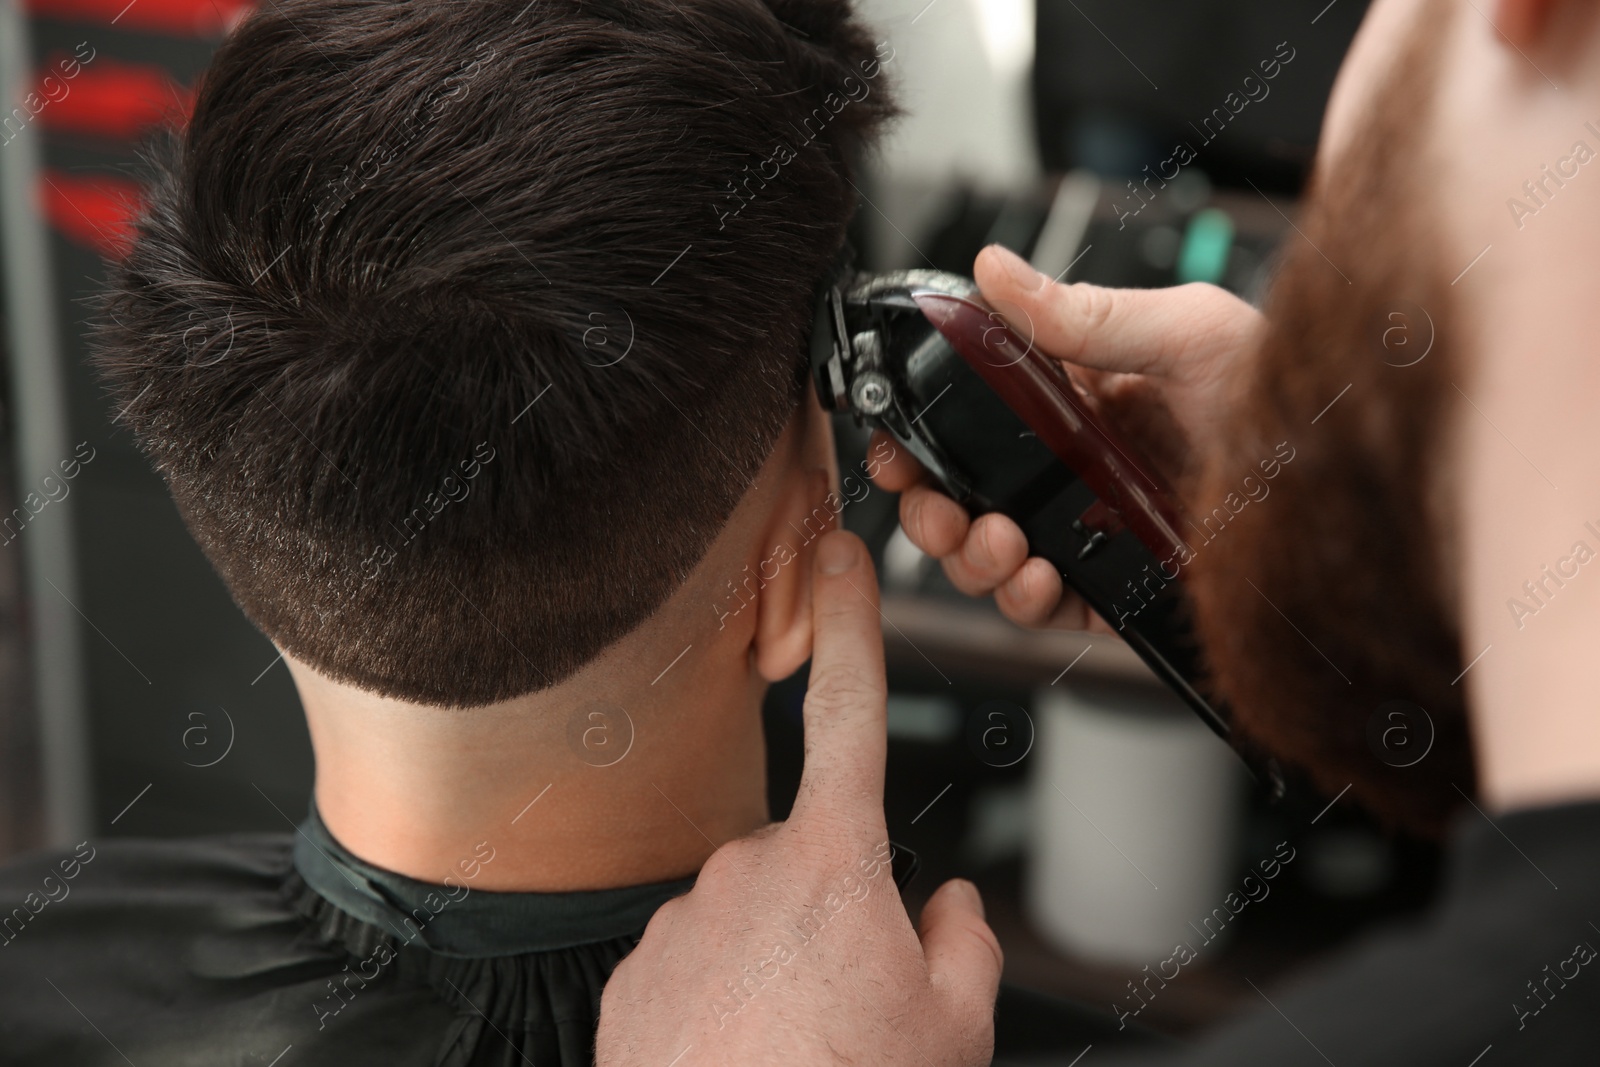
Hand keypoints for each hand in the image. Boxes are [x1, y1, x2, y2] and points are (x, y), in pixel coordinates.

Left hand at [596, 530, 1002, 1066]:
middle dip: (832, 912)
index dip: (854, 622)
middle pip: (808, 862)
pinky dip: (719, 1005)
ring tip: (794, 1046)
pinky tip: (739, 1062)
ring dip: (773, 966)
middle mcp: (743, 875)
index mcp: (834, 866)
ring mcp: (677, 926)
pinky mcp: (628, 980)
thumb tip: (940, 905)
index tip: (838, 547)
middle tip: (850, 1006)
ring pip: (745, 920)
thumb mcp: (955, 1029)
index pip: (850, 711)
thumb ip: (961, 944)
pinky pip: (690, 967)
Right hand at [871, 243, 1261, 631]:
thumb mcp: (1186, 332)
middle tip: (937, 509)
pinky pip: (1051, 607)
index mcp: (1082, 397)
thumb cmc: (1291, 396)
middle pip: (968, 496)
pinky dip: (1027, 601)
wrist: (1352, 485)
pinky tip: (1038, 578)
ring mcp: (1096, 528)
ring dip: (973, 556)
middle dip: (934, 510)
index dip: (925, 436)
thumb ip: (1085, 313)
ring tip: (998, 542)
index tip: (899, 444)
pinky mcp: (1120, 584)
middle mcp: (1079, 465)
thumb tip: (996, 271)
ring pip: (995, 556)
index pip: (975, 418)